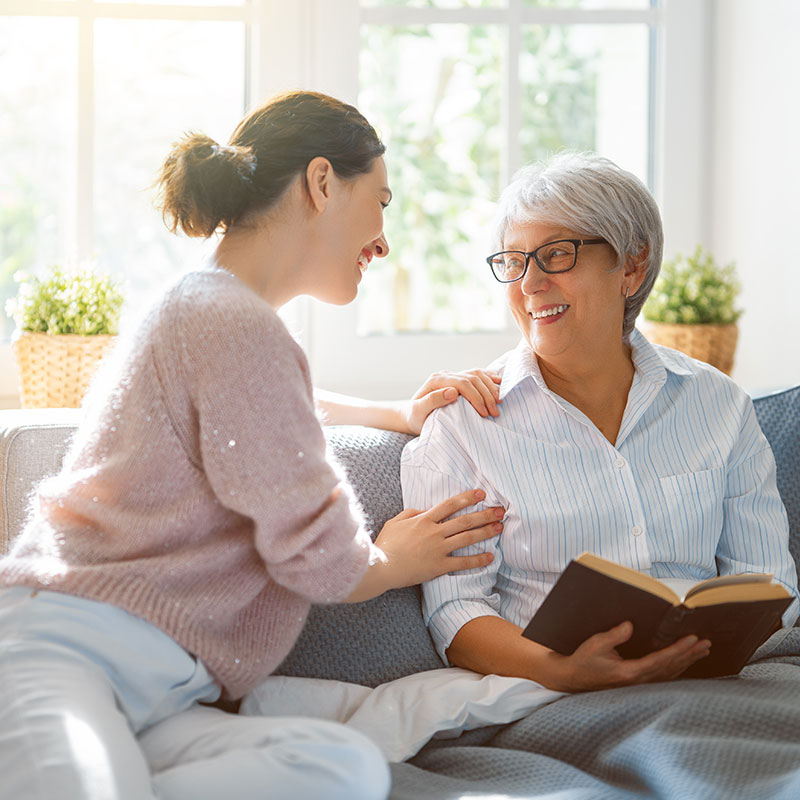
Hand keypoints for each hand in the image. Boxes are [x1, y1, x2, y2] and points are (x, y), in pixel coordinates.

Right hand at [346, 489, 501, 601]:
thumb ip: (411, 513)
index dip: (467, 497)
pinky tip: (490, 557)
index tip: (481, 493)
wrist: (381, 566)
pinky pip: (462, 562)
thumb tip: (424, 509)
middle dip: (484, 514)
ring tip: (499, 527)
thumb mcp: (395, 522)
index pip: (449, 505)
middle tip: (500, 511)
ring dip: (485, 532)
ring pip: (467, 538)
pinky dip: (478, 559)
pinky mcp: (439, 566)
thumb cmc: (385, 544)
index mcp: (424, 519)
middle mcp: (434, 532)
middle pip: (464, 520)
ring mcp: (438, 549)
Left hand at [405, 369, 501, 434]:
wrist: (412, 416)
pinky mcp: (459, 380)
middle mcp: (446, 374)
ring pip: (477, 374)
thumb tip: (453, 392)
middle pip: (472, 378)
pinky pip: (477, 374)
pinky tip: (499, 383)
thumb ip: (432, 401)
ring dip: (490, 387)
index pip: (462, 383)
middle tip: (494, 412)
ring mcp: (453, 375)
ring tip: (499, 402)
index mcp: (436, 380)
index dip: (476, 397)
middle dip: (486, 395)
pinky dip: (489, 377)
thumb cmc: (415, 417)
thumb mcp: (418, 412)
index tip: (484, 413)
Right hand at [547, 621, 711, 691]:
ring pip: (670, 673)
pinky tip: (686, 663)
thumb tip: (630, 625)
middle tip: (706, 644)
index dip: (678, 649)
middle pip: (670, 667)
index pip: (660, 660)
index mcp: (629, 672)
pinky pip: (664, 677)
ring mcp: (639, 684)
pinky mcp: (638, 683)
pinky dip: (678, 668)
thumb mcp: (595, 644)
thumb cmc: (583, 660)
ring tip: (702, 651)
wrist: (574, 678)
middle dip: (689, 654)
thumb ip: (614, 635)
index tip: (692, 640)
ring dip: (687, 661)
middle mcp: (638, 681)